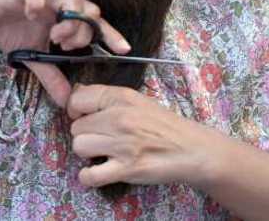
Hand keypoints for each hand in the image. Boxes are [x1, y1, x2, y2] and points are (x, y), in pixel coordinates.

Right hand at [0, 0, 129, 106]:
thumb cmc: (11, 29)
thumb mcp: (34, 58)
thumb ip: (52, 75)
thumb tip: (67, 103)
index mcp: (65, 18)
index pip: (95, 24)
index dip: (110, 35)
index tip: (124, 49)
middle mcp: (60, 3)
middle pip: (90, 10)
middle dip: (84, 33)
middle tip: (66, 47)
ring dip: (69, 21)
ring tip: (55, 36)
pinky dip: (38, 2)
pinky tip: (32, 16)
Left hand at [68, 84, 221, 188]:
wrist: (192, 149)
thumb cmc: (164, 125)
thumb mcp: (138, 101)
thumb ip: (108, 97)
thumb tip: (77, 91)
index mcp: (122, 97)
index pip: (77, 99)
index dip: (76, 110)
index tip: (85, 117)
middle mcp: (120, 118)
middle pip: (76, 127)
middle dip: (85, 134)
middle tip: (101, 139)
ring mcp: (123, 145)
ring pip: (79, 147)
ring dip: (88, 153)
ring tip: (103, 153)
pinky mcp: (127, 169)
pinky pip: (90, 175)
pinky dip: (88, 177)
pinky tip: (97, 172)